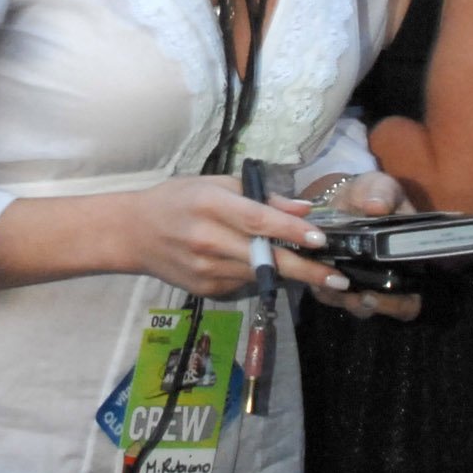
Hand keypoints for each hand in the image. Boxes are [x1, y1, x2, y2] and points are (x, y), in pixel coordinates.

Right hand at [126, 174, 323, 298]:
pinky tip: (255, 264)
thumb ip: (261, 197)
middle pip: (265, 257)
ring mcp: (205, 269)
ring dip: (288, 273)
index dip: (290, 231)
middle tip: (339, 280)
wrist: (133, 233)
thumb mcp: (216, 184)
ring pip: (259, 274)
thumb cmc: (179, 199)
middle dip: (306, 271)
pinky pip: (244, 283)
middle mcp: (207, 240)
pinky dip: (258, 274)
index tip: (320, 239)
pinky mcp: (204, 288)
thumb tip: (303, 210)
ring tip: (316, 271)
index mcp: (210, 205)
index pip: (257, 221)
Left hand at [284, 171, 419, 321]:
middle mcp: (386, 279)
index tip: (376, 295)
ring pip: (354, 305)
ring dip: (341, 298)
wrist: (344, 196)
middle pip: (381, 308)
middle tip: (356, 297)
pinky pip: (330, 294)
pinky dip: (322, 289)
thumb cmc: (371, 194)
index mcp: (407, 262)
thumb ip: (383, 194)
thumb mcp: (381, 187)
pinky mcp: (336, 280)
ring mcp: (361, 281)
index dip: (397, 305)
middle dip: (367, 306)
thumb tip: (377, 206)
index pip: (410, 299)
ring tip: (328, 286)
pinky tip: (313, 278)